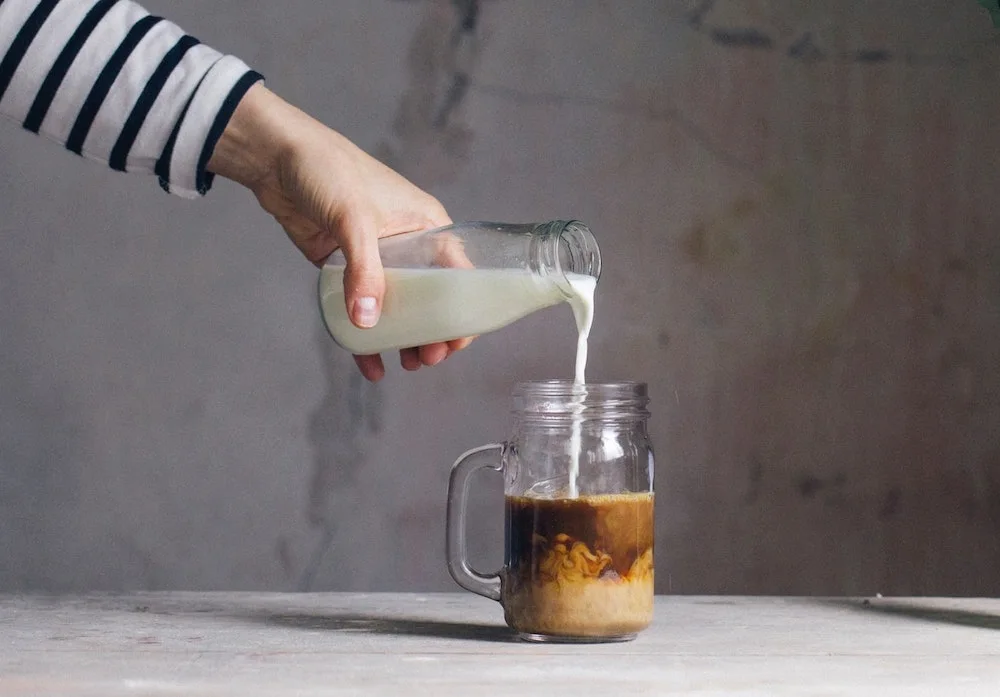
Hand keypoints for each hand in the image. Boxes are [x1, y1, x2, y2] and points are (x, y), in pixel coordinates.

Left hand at [208, 83, 471, 380]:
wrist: (275, 156)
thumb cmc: (327, 170)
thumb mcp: (354, 219)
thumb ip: (364, 270)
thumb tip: (368, 322)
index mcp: (426, 225)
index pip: (458, 274)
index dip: (463, 311)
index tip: (456, 342)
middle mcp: (408, 245)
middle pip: (431, 299)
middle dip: (433, 332)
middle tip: (426, 360)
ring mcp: (376, 259)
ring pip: (398, 308)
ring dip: (404, 338)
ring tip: (406, 364)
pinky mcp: (344, 268)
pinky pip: (362, 308)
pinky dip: (366, 337)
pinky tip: (370, 365)